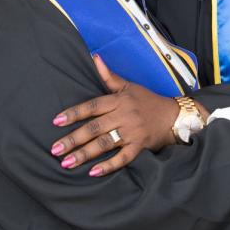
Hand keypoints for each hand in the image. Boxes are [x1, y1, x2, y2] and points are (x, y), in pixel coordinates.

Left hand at [49, 54, 183, 176]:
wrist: (174, 116)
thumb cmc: (148, 100)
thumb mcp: (129, 86)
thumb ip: (109, 76)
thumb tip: (94, 57)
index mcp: (119, 100)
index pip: (93, 106)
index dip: (75, 113)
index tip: (56, 121)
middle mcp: (124, 115)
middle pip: (95, 127)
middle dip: (74, 139)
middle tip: (55, 149)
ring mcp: (132, 132)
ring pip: (105, 143)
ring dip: (85, 154)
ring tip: (66, 163)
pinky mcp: (140, 145)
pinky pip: (123, 157)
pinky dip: (109, 165)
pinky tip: (93, 172)